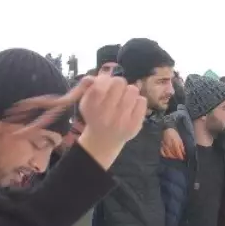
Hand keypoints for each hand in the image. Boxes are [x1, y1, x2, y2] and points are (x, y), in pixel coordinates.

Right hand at [6, 76, 145, 170]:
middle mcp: (105, 114)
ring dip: (128, 93)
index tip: (103, 88)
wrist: (98, 148)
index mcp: (90, 106)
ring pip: (132, 89)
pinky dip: (137, 103)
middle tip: (114, 94)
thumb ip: (86, 87)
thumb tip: (92, 77)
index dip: (106, 82)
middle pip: (120, 82)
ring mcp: (120, 121)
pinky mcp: (134, 127)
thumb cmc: (88, 122)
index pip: (105, 81)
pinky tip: (129, 110)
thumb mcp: (81, 104)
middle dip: (117, 86)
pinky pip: (142, 101)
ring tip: (121, 103)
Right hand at [160, 128, 185, 160]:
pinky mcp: (161, 146)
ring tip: (175, 157)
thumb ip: (181, 146)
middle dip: (176, 157)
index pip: (177, 151)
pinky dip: (165, 155)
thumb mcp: (180, 140)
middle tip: (179, 158)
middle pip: (173, 153)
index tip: (182, 158)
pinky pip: (162, 152)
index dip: (180, 155)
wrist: (167, 129)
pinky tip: (168, 156)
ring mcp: (164, 145)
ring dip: (172, 157)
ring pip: (168, 154)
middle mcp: (169, 144)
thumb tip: (184, 153)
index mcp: (174, 142)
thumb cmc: (175, 134)